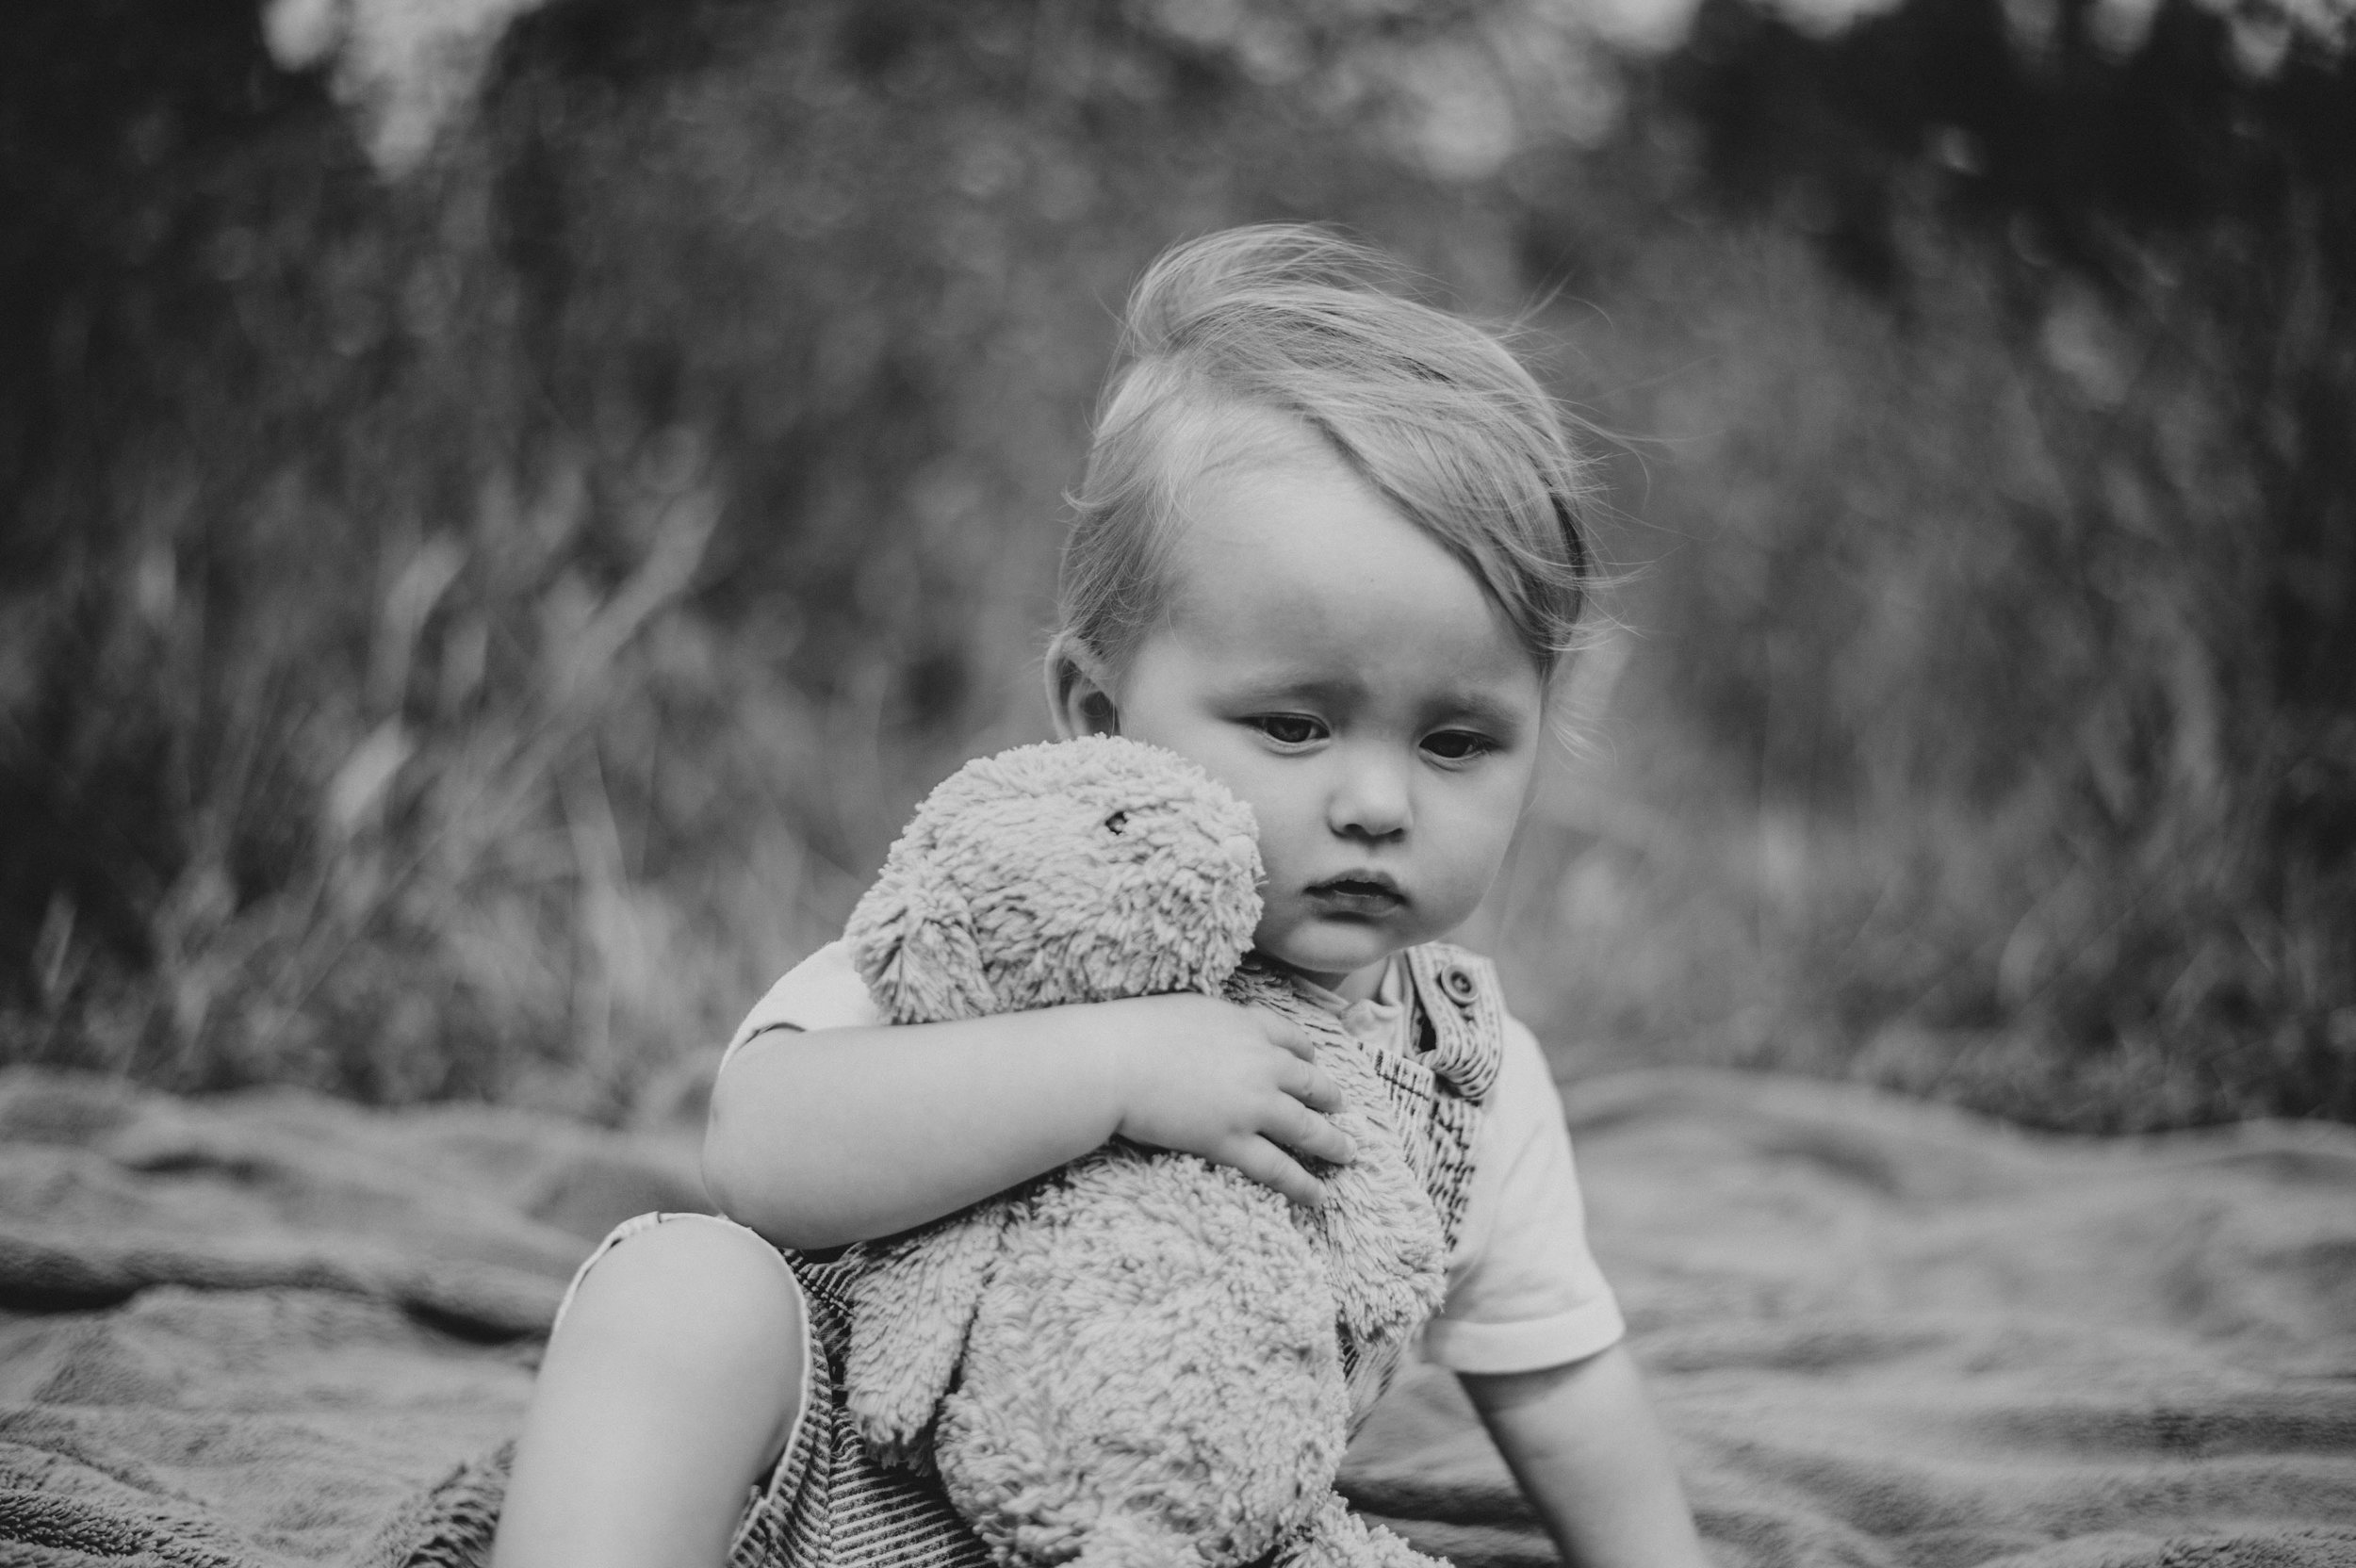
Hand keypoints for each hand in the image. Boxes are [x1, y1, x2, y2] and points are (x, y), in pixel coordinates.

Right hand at [1100, 994, 1355, 1207]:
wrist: (1114, 1060)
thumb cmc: (1135, 1031)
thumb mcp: (1187, 1010)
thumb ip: (1213, 1024)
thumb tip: (1214, 1034)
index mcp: (1247, 1025)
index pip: (1291, 1039)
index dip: (1307, 1054)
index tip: (1314, 1064)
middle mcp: (1261, 1063)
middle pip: (1310, 1082)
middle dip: (1329, 1097)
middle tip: (1342, 1109)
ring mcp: (1251, 1105)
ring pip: (1306, 1128)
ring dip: (1331, 1143)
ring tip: (1348, 1155)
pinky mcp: (1232, 1142)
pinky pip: (1278, 1168)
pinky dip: (1302, 1184)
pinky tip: (1318, 1196)